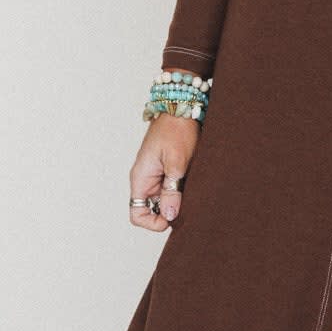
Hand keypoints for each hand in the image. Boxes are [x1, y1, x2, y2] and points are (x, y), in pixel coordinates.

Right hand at [129, 115, 199, 231]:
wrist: (182, 108)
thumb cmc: (176, 130)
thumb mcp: (176, 162)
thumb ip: (172, 190)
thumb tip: (169, 215)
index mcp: (141, 179)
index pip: (137, 214)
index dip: (153, 222)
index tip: (173, 217)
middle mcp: (146, 181)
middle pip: (152, 211)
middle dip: (169, 213)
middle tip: (188, 206)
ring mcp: (157, 177)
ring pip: (164, 201)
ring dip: (178, 202)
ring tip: (193, 193)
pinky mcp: (168, 172)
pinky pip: (172, 190)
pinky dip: (183, 193)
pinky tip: (194, 186)